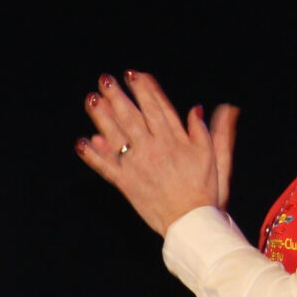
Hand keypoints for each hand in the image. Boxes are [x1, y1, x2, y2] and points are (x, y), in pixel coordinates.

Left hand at [75, 72, 237, 235]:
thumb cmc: (206, 191)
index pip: (157, 108)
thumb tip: (200, 108)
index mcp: (175, 139)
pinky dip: (93, 155)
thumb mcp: (215, 157)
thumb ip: (209, 131)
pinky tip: (81, 142)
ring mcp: (138, 165)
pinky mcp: (126, 183)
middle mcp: (154, 148)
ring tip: (91, 99)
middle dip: (118, 96)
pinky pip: (106, 167)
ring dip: (102, 117)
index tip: (134, 74)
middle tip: (105, 79)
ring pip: (117, 135)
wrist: (192, 222)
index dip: (145, 89)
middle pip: (132, 116)